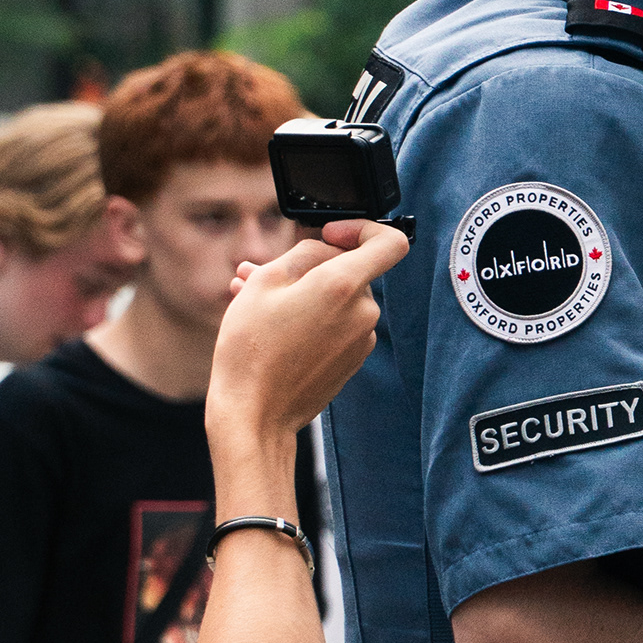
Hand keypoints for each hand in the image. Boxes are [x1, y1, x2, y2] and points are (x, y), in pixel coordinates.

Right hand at [208, 219, 409, 450]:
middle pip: (350, 271)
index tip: (332, 233)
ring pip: (338, 299)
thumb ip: (305, 253)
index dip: (363, 228)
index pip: (390, 241)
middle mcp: (363, 313)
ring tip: (255, 300)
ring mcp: (362, 340)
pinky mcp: (353, 360)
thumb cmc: (252, 350)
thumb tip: (325, 249)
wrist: (255, 414)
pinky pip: (337, 325)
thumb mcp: (266, 282)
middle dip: (310, 267)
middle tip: (264, 271)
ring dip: (303, 293)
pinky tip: (273, 325)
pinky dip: (311, 318)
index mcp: (344, 286)